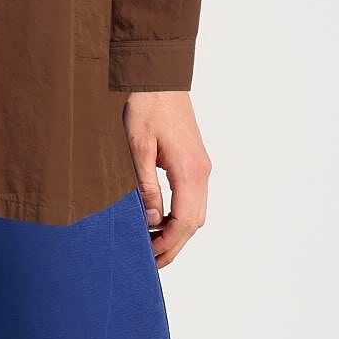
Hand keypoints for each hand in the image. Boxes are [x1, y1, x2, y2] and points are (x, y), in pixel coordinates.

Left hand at [122, 91, 211, 269]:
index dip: (168, 244)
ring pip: (196, 212)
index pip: (184, 222)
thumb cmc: (145, 106)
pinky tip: (160, 220)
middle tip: (150, 262)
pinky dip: (180, 216)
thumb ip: (145, 186)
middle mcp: (202, 172)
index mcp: (190, 171)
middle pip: (194, 223)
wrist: (159, 76)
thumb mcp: (137, 148)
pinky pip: (193, 199)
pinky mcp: (196, 161)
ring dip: (178, 232)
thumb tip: (149, 220)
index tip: (149, 258)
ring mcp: (202, 166)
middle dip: (174, 245)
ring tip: (153, 246)